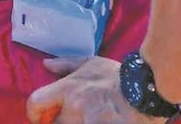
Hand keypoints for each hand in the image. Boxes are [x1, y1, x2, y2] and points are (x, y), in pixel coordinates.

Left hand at [27, 57, 156, 122]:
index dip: (35, 113)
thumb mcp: (92, 63)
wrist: (146, 91)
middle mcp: (73, 109)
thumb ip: (66, 64)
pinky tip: (102, 122)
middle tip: (75, 117)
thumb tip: (46, 64)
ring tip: (90, 118)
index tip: (41, 117)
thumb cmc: (117, 76)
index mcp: (67, 89)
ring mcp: (87, 123)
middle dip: (62, 122)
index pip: (35, 103)